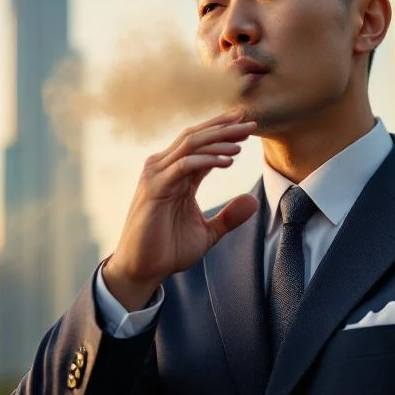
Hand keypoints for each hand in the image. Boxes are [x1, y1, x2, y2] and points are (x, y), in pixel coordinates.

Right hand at [104, 112, 258, 309]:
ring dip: (218, 139)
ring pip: (190, 145)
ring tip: (243, 139)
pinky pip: (184, 165)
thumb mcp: (207, 232)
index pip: (200, 144)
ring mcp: (156, 176)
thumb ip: (228, 217)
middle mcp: (163, 169)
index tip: (248, 126)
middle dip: (224, 128)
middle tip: (251, 123)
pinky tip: (228, 161)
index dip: (224, 133)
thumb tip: (252, 201)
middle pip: (196, 137)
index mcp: (175, 175)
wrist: (142, 270)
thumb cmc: (167, 250)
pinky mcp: (155, 188)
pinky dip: (207, 160)